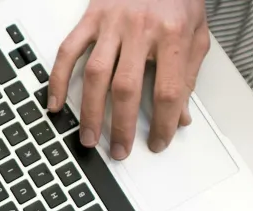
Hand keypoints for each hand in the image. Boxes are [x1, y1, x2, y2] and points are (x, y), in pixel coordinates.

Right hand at [49, 0, 209, 158]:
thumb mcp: (196, 33)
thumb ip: (189, 74)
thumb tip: (181, 115)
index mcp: (172, 34)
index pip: (168, 90)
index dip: (164, 123)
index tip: (159, 141)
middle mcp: (140, 29)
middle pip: (126, 88)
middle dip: (122, 127)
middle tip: (119, 150)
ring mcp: (111, 24)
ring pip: (96, 75)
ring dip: (91, 112)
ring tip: (89, 137)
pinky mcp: (91, 18)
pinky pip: (69, 51)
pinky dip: (59, 79)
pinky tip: (57, 102)